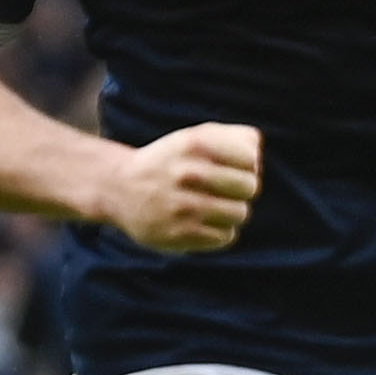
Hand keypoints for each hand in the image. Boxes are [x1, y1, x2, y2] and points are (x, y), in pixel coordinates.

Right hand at [96, 122, 259, 253]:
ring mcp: (180, 206)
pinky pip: (225, 237)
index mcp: (194, 144)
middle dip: (242, 189)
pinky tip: (200, 222)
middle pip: (250, 187)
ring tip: (210, 206)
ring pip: (240, 214)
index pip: (250, 158)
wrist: (119, 188)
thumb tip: (256, 150)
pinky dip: (219, 231)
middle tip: (223, 189)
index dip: (247, 165)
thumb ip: (236, 137)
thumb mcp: (197, 137)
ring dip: (231, 212)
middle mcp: (186, 174)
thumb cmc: (172, 162)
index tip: (230, 167)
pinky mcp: (177, 235)